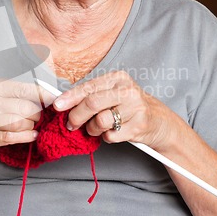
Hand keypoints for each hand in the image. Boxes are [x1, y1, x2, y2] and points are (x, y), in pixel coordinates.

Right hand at [0, 79, 53, 160]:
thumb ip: (16, 95)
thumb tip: (45, 95)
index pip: (25, 88)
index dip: (43, 95)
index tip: (55, 99)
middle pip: (25, 107)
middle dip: (37, 115)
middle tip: (38, 118)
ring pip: (20, 122)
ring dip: (30, 127)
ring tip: (29, 127)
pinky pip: (13, 137)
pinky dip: (27, 137)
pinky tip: (32, 136)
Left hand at [53, 71, 173, 148]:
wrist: (159, 121)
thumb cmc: (129, 106)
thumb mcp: (112, 93)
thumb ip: (91, 95)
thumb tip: (63, 103)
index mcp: (118, 78)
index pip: (88, 87)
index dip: (70, 97)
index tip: (57, 106)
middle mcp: (127, 90)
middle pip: (92, 103)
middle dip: (76, 116)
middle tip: (71, 124)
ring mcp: (135, 107)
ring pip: (100, 121)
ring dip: (92, 129)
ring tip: (96, 129)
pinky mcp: (139, 125)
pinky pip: (111, 135)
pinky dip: (106, 137)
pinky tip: (112, 132)